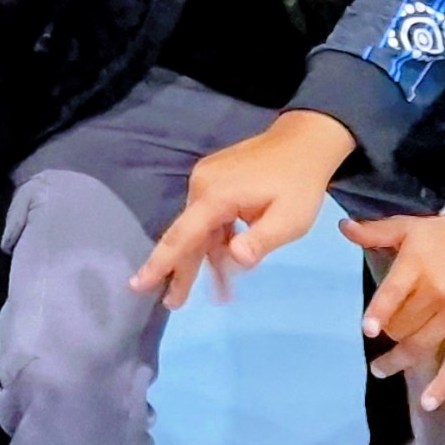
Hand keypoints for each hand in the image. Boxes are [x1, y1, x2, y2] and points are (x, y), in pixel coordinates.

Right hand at [130, 112, 353, 307]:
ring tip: (219, 292)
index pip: (182, 236)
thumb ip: (260, 241)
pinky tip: (227, 260)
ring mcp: (207, 180)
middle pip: (187, 235)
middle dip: (183, 271)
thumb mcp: (290, 220)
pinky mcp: (215, 179)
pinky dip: (217, 240)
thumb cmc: (300, 183)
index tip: (138, 284)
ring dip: (207, 258)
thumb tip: (234, 259)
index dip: (160, 264)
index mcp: (216, 196)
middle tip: (175, 303)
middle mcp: (202, 185)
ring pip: (200, 228)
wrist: (306, 141)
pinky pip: (209, 217)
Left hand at [347, 210, 444, 410]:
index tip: (368, 330)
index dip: (380, 312)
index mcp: (417, 267)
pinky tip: (428, 402)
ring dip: (399, 360)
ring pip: (422, 345)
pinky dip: (443, 385)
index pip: (394, 293)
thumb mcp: (409, 225)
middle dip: (388, 333)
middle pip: (403, 325)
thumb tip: (343, 228)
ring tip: (381, 369)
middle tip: (380, 336)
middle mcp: (437, 293)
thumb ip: (375, 231)